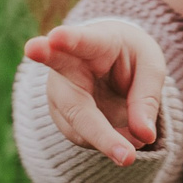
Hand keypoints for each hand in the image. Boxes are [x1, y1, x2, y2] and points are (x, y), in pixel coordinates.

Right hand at [23, 19, 166, 164]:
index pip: (83, 40)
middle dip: (43, 54)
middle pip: (55, 63)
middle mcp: (68, 63)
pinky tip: (120, 139)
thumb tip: (144, 136)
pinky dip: (107, 143)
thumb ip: (147, 98)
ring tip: (135, 146)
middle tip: (31, 47)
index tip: (55, 37)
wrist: (111, 66)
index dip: (68, 39)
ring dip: (108, 138)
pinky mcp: (60, 118)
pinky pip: (84, 138)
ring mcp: (59, 91)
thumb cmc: (131, 59)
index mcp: (97, 42)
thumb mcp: (150, 69)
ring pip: (77, 120)